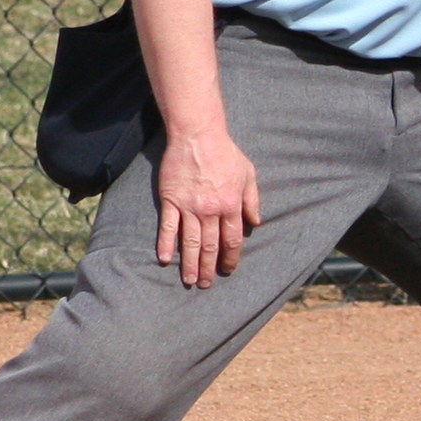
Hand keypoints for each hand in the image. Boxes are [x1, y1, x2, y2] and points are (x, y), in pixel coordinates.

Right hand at [155, 128, 260, 287]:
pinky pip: (168, 227)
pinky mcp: (171, 200)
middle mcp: (211, 211)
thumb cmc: (226, 153)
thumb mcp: (249, 174)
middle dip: (209, 268)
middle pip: (210, 246)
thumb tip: (255, 223)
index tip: (228, 269)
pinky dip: (166, 244)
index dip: (230, 258)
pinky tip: (165, 259)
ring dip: (189, 264)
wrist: (198, 136)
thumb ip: (252, 201)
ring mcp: (189, 207)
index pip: (232, 240)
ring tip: (189, 280)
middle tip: (206, 284)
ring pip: (190, 242)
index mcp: (231, 206)